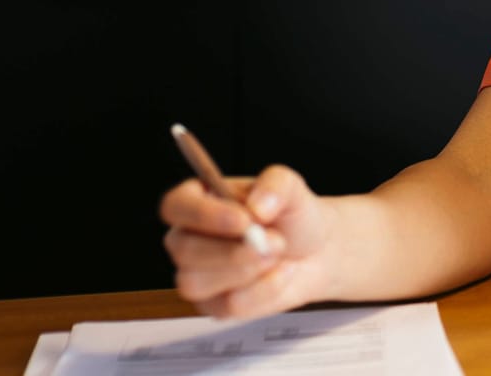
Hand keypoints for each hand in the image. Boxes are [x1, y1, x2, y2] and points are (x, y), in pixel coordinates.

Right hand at [161, 164, 333, 318]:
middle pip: (184, 249)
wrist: (314, 252)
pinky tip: (280, 274)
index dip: (203, 215)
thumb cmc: (292, 216)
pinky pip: (228, 306)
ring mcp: (196, 274)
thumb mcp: (291, 188)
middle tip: (276, 242)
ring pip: (197, 283)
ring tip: (277, 255)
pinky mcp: (214, 305)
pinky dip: (263, 291)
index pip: (175, 206)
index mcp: (198, 199)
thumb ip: (275, 184)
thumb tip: (257, 207)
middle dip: (233, 251)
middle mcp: (189, 237)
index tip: (244, 221)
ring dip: (246, 271)